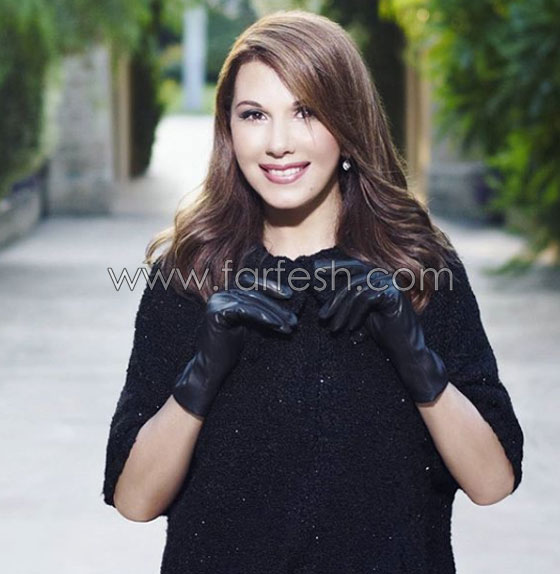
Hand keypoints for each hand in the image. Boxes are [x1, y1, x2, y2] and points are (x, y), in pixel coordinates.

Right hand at [173, 271, 297, 416]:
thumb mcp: (251, 326)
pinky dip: (263, 317)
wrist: (211, 369)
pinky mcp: (216, 313)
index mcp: (228, 294)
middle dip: (277, 307)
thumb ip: (261, 312)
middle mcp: (221, 295)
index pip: (253, 284)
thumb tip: (287, 307)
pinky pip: (245, 311)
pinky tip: (276, 324)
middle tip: (294, 319)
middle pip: (255, 295)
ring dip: (274, 314)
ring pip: (252, 303)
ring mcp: (217, 302)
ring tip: (289, 326)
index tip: (290, 295)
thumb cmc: (231, 350)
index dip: (272, 286)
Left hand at [314, 257, 447, 402]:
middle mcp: (384, 275)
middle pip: (351, 280)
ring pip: (356, 291)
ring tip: (334, 328)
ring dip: (342, 312)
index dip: (333, 266)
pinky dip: (355, 315)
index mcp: (377, 276)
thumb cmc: (383, 332)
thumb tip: (325, 296)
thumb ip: (349, 299)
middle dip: (334, 300)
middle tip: (322, 317)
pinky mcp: (393, 293)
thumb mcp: (360, 312)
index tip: (315, 270)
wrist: (405, 349)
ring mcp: (390, 282)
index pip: (353, 266)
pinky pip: (366, 299)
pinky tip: (351, 330)